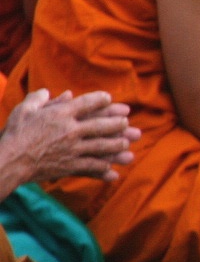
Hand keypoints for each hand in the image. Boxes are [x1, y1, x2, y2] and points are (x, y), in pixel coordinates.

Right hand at [1, 89, 139, 184]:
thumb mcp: (24, 111)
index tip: (109, 98)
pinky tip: (112, 168)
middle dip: (117, 124)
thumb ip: (37, 99)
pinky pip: (91, 166)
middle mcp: (70, 130)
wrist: (8, 161)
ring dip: (116, 145)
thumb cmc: (14, 133)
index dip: (101, 99)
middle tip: (126, 123)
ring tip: (126, 144)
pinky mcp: (69, 166)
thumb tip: (47, 92)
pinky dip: (102, 168)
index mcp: (60, 114)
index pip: (87, 103)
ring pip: (101, 146)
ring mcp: (72, 149)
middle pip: (101, 125)